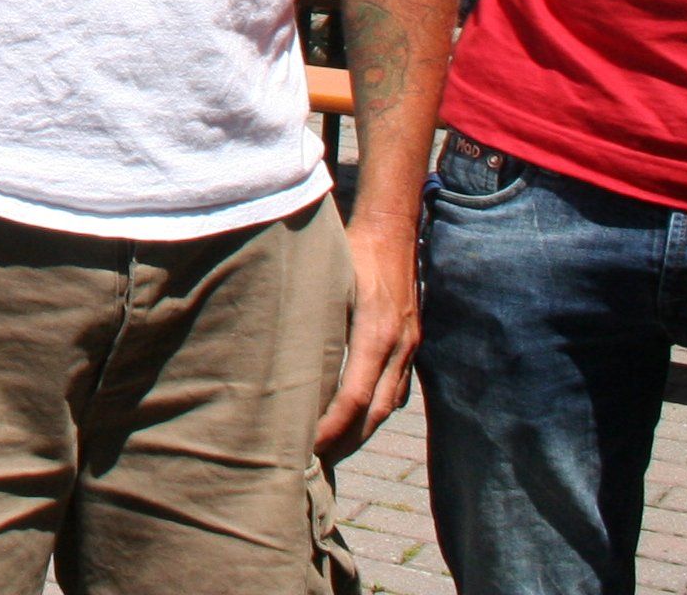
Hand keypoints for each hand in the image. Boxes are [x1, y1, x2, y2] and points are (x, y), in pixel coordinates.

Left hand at [313, 209, 421, 460]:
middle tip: (313, 460)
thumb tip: (274, 353)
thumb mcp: (327, 281)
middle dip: (345, 441)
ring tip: (331, 448)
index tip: (303, 444)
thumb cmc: (350, 248)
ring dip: (362, 431)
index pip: (352, 400)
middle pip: (373, 413)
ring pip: (388, 405)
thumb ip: (311, 319)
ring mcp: (409, 346)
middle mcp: (397, 346)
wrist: (392, 227)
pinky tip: (357, 420)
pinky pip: (398, 390)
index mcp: (374, 334)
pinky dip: (376, 410)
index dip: (328, 428)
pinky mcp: (412, 343)